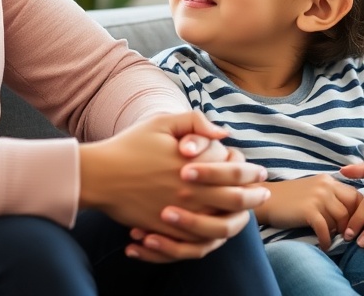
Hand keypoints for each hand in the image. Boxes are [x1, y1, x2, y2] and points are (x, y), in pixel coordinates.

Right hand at [79, 111, 267, 261]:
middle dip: (255, 198)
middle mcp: (189, 192)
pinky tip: (217, 230)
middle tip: (264, 194)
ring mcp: (178, 215)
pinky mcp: (165, 231)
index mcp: (193, 165)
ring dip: (238, 221)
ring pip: (220, 226)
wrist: (99, 175)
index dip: (252, 173)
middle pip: (235, 201)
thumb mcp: (161, 122)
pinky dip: (210, 238)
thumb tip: (224, 134)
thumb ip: (195, 121)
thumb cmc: (130, 145)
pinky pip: (194, 241)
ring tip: (246, 216)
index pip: (235, 172)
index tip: (261, 172)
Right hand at [255, 175, 362, 250]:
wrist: (266, 199)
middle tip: (348, 236)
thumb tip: (351, 217)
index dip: (360, 212)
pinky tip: (324, 245)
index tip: (357, 225)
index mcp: (328, 180)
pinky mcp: (308, 210)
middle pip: (352, 207)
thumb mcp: (313, 191)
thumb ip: (331, 197)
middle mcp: (325, 186)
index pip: (356, 195)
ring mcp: (317, 197)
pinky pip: (326, 229)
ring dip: (339, 232)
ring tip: (333, 239)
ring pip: (341, 218)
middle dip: (353, 224)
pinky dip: (327, 240)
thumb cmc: (290, 199)